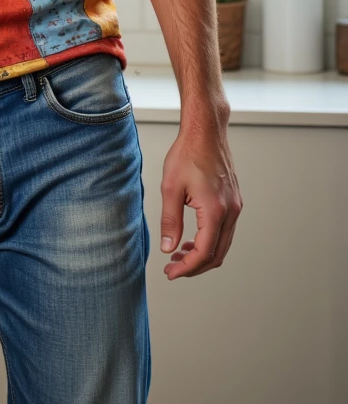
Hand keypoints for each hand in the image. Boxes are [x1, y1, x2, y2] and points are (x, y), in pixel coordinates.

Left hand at [159, 120, 242, 278]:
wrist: (206, 131)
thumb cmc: (187, 153)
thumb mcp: (171, 188)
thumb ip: (170, 221)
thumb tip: (168, 248)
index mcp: (215, 210)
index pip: (204, 252)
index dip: (187, 268)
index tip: (170, 273)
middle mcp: (230, 211)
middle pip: (217, 254)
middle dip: (195, 267)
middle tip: (173, 269)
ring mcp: (235, 206)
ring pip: (223, 244)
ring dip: (203, 255)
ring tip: (179, 256)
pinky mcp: (234, 201)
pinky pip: (225, 231)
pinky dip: (210, 241)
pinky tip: (192, 239)